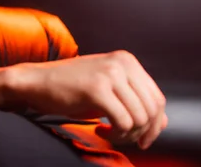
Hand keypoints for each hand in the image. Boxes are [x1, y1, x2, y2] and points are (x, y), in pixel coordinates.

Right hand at [4, 50, 166, 148]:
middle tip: (126, 139)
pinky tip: (101, 130)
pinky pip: (123, 122)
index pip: (157, 98)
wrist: (37, 82)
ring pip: (139, 118)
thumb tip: (163, 122)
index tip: (141, 137)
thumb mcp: (109, 89)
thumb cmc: (71, 87)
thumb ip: (135, 100)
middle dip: (144, 132)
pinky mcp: (97, 89)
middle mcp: (122, 63)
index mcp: (127, 60)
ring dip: (128, 134)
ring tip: (110, 133)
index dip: (154, 124)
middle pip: (153, 109)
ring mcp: (110, 74)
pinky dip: (117, 134)